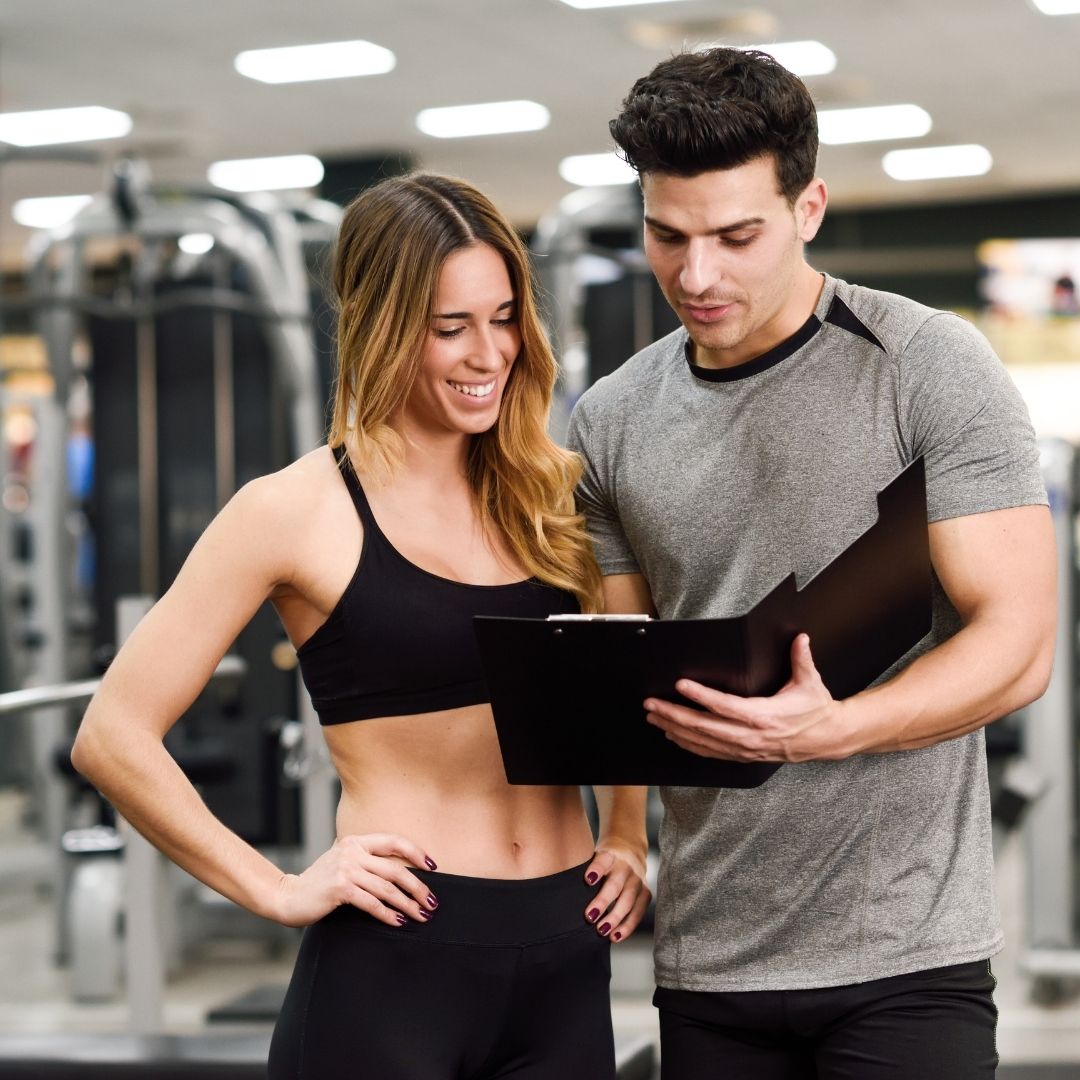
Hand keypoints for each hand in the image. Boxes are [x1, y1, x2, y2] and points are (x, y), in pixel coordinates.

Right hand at [273, 833, 439, 927]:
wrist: (289, 896)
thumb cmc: (320, 882)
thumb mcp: (343, 861)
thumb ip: (365, 858)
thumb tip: (401, 868)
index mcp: (356, 841)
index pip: (394, 842)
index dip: (416, 853)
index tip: (433, 867)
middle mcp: (352, 851)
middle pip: (396, 869)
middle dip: (418, 887)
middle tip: (432, 902)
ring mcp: (346, 869)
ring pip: (387, 888)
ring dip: (407, 904)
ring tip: (421, 915)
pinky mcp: (340, 889)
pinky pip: (372, 903)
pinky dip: (388, 914)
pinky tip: (398, 922)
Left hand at [582, 842, 650, 942]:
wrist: (630, 848)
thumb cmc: (604, 859)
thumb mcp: (595, 856)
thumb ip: (585, 870)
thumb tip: (564, 895)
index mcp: (610, 855)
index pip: (603, 860)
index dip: (597, 869)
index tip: (587, 879)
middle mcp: (626, 866)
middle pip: (615, 884)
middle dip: (603, 902)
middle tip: (589, 917)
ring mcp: (637, 880)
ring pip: (628, 900)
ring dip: (615, 917)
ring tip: (602, 931)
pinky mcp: (646, 893)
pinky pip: (638, 912)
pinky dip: (627, 926)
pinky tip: (616, 936)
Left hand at [645, 634, 852, 762]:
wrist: (826, 739)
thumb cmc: (815, 710)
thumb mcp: (810, 682)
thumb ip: (801, 658)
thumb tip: (800, 637)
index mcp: (763, 715)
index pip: (724, 705)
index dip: (700, 696)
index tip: (681, 685)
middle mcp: (750, 735)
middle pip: (704, 727)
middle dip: (674, 714)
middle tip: (651, 704)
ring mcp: (744, 748)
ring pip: (702, 742)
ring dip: (675, 729)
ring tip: (654, 717)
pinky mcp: (743, 755)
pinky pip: (710, 752)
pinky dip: (688, 744)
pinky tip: (673, 735)